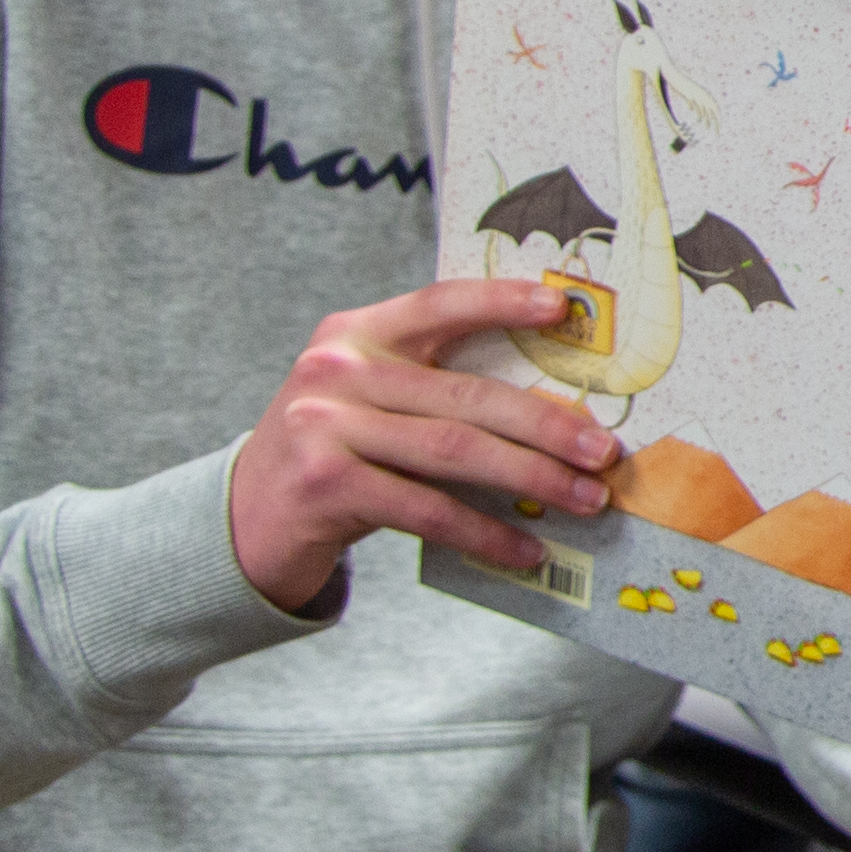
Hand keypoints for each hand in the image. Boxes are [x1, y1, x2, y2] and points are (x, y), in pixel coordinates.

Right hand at [222, 276, 616, 612]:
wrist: (246, 517)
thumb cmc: (334, 452)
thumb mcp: (369, 399)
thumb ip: (432, 385)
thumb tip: (552, 409)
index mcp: (355, 332)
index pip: (440, 303)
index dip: (503, 302)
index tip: (564, 309)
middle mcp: (336, 369)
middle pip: (466, 395)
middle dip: (547, 425)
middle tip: (604, 451)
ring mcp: (325, 426)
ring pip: (456, 451)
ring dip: (532, 479)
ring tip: (586, 499)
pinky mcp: (326, 485)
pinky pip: (428, 509)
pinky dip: (484, 533)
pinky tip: (526, 549)